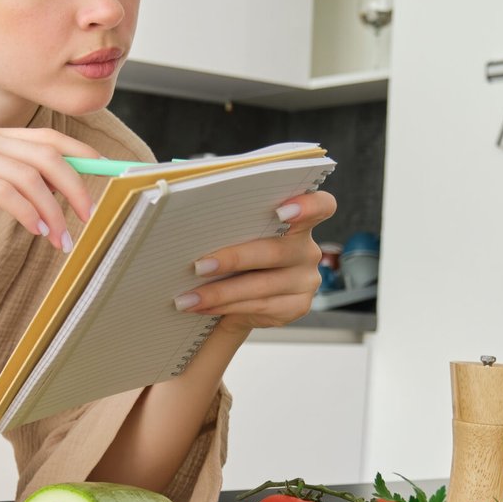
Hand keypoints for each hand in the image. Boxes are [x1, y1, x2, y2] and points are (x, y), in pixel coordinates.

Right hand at [0, 127, 98, 254]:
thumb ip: (14, 185)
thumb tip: (55, 195)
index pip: (52, 140)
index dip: (86, 158)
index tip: (111, 182)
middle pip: (50, 154)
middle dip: (78, 186)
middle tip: (92, 218)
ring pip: (31, 175)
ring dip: (53, 209)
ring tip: (62, 239)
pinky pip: (4, 191)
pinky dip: (28, 212)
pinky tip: (37, 231)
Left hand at [171, 190, 337, 332]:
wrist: (239, 291)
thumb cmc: (235, 249)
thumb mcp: (233, 228)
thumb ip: (226, 212)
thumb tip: (181, 193)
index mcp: (298, 221)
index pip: (321, 206)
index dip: (308, 206)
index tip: (281, 211)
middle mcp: (307, 250)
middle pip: (276, 252)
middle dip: (234, 259)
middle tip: (197, 266)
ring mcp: (305, 281)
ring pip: (263, 287)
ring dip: (220, 293)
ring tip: (186, 298)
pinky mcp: (296, 307)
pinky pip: (259, 308)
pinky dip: (226, 308)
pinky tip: (202, 307)